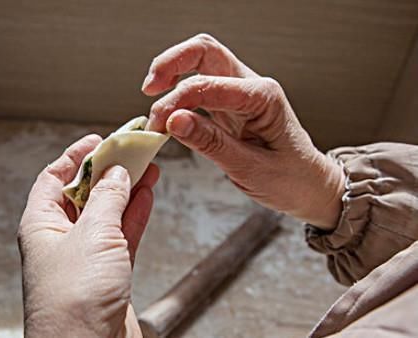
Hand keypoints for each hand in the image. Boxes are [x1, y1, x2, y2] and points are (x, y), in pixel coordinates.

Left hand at [18, 134, 159, 336]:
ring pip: (107, 214)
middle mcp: (60, 239)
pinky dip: (135, 216)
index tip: (99, 140)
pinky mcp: (107, 275)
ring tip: (148, 168)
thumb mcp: (93, 236)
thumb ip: (107, 199)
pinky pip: (122, 236)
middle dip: (108, 171)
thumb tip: (116, 172)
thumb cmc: (75, 299)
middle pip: (84, 193)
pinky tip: (148, 196)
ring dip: (127, 191)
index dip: (76, 157)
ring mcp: (85, 258)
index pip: (54, 178)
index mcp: (41, 225)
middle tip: (132, 151)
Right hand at [142, 34, 344, 228]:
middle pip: (204, 52)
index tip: (159, 125)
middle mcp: (251, 86)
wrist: (309, 187)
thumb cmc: (290, 179)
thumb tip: (174, 121)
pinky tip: (167, 114)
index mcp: (263, 96)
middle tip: (149, 89)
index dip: (177, 101)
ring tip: (154, 105)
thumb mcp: (250, 169)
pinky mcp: (228, 105)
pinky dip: (177, 94)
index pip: (208, 85)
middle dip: (171, 63)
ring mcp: (239, 93)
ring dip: (171, 75)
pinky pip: (198, 87)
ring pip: (199, 62)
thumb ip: (211, 143)